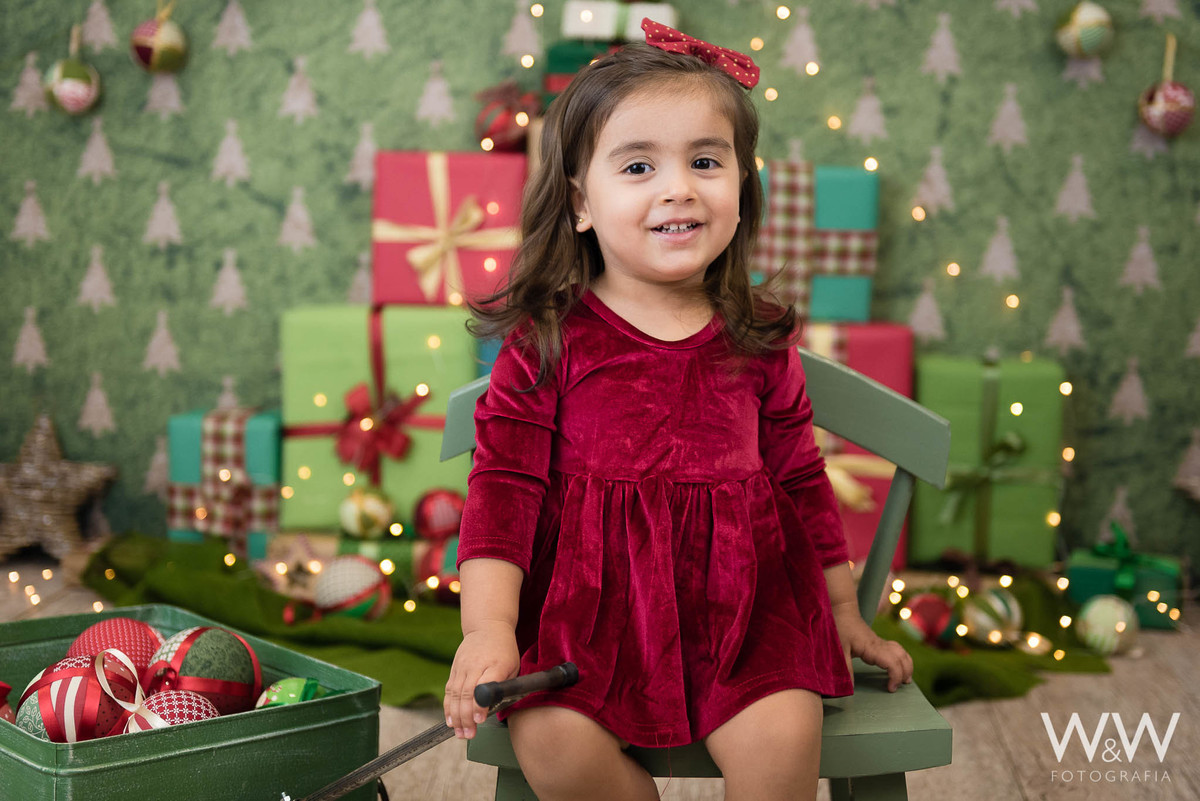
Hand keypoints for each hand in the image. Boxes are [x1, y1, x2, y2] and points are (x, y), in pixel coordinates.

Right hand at [444, 622, 519, 738]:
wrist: (487, 626)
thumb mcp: (513, 665)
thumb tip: (497, 709)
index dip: (480, 704)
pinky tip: (451, 721)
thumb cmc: (504, 650)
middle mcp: (476, 665)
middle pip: (467, 693)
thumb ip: (506, 685)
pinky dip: (449, 707)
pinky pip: (449, 690)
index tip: (479, 719)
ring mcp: (463, 667)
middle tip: (469, 735)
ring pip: (456, 694)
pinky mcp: (455, 669)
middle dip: (466, 717)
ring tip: (460, 734)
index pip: (484, 685)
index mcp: (496, 664)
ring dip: (456, 716)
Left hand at [831, 604, 913, 692]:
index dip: (896, 677)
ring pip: (902, 652)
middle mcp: (880, 645)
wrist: (842, 610)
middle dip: (905, 673)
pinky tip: (897, 666)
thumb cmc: (840, 627)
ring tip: (905, 679)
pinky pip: (896, 650)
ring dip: (906, 665)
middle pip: (902, 658)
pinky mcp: (878, 642)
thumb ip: (845, 668)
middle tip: (899, 687)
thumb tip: (850, 689)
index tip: (891, 688)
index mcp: (872, 648)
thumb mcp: (839, 649)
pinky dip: (901, 659)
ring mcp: (880, 642)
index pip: (893, 663)